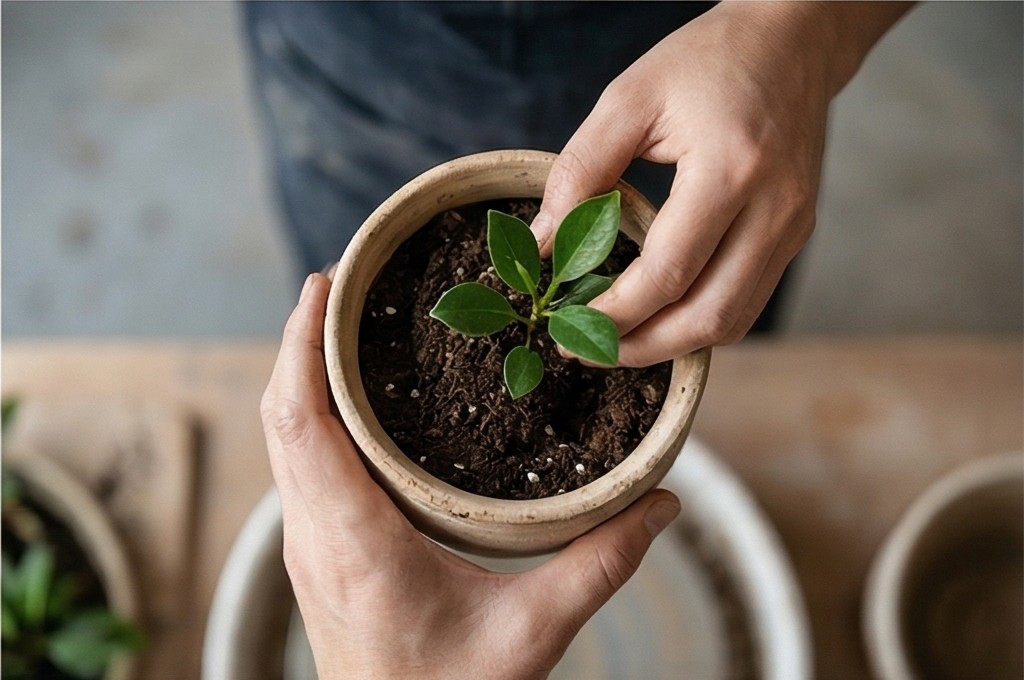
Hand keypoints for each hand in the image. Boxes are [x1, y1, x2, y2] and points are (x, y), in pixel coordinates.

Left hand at [260, 273, 681, 679]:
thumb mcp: (531, 635)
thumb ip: (598, 566)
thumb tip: (662, 502)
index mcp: (357, 544)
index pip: (304, 425)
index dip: (301, 348)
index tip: (321, 288)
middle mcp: (316, 537)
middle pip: (282, 417)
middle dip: (298, 341)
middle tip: (336, 282)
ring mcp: (309, 545)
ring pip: (284, 438)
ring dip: (299, 374)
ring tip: (336, 321)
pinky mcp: (318, 551)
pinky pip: (298, 462)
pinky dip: (309, 411)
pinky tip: (345, 393)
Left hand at [531, 2, 911, 366]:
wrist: (793, 39)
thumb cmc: (708, 61)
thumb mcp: (628, 99)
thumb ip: (578, 172)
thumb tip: (541, 243)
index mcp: (732, 170)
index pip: (668, 273)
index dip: (614, 314)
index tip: (566, 326)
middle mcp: (775, 209)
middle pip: (708, 318)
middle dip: (640, 347)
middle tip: (586, 348)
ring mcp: (793, 226)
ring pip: (732, 322)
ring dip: (671, 344)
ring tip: (616, 340)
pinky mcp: (795, 234)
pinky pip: (747, 302)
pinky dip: (698, 321)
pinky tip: (657, 314)